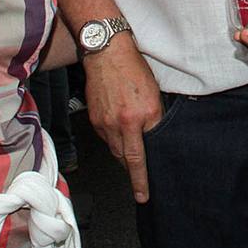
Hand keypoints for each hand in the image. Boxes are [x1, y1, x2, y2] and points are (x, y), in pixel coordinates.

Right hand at [82, 39, 162, 203]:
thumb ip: (153, 119)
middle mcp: (121, 124)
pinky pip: (106, 138)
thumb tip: (154, 137)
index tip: (143, 195)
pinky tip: (120, 130)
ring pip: (115, 150)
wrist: (107, 52)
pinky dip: (114, 139)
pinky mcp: (94, 118)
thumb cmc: (133, 68)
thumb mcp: (154, 94)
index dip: (141, 180)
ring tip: (132, 150)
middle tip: (140, 180)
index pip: (141, 159)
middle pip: (126, 159)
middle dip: (133, 171)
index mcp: (140, 118)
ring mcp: (104, 122)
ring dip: (124, 154)